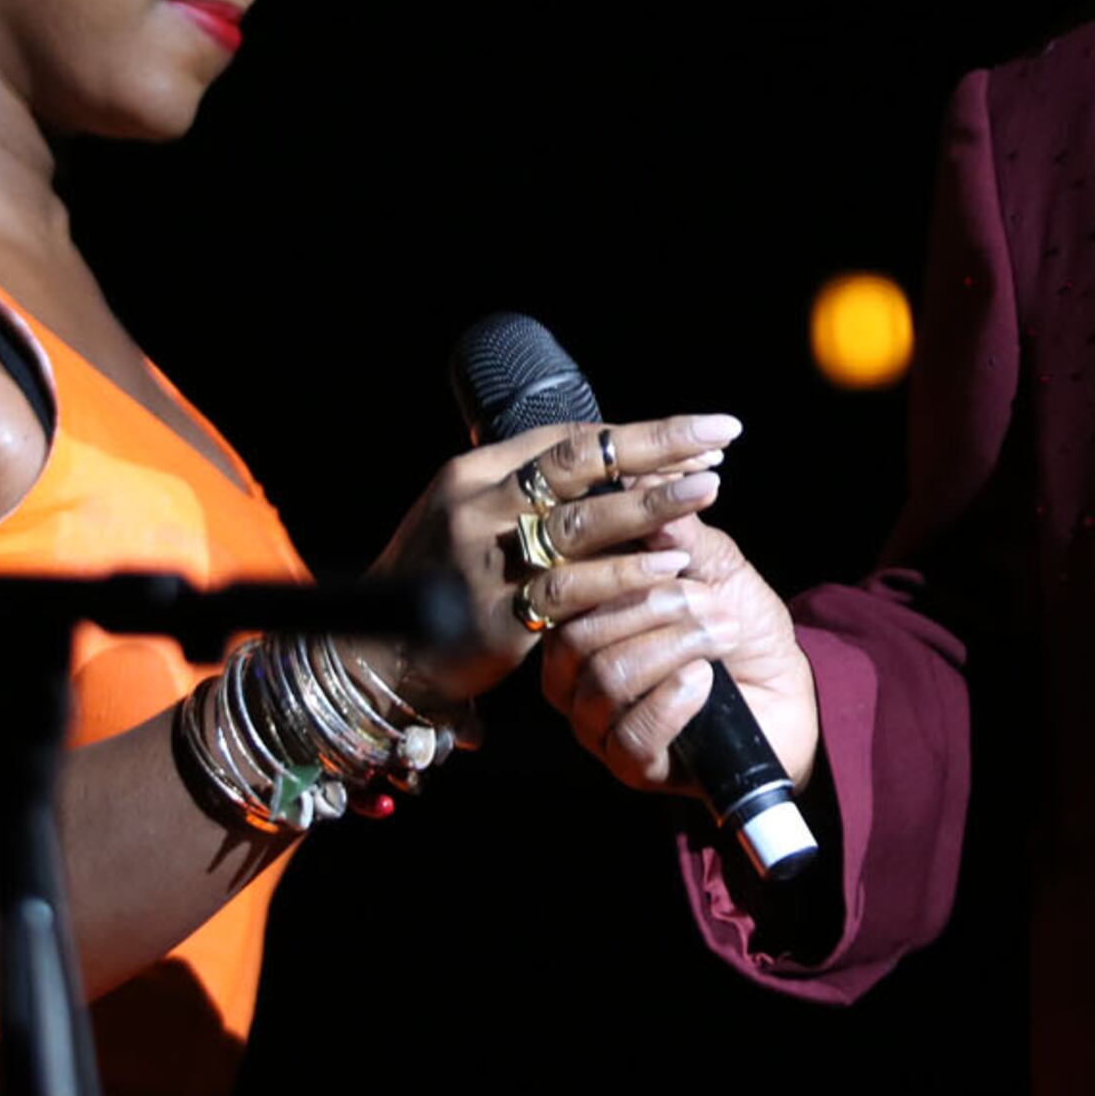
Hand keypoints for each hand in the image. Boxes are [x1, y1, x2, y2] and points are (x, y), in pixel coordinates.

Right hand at [367, 413, 743, 722]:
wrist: (374, 659)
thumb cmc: (437, 585)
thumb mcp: (473, 522)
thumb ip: (531, 496)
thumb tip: (616, 467)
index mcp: (473, 475)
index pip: (567, 441)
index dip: (636, 437)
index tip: (699, 436)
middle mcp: (476, 507)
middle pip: (577, 464)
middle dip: (655, 447)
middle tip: (720, 438)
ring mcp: (483, 561)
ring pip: (580, 520)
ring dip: (650, 503)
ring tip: (710, 489)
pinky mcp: (496, 618)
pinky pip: (571, 590)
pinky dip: (624, 574)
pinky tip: (673, 564)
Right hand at [536, 509, 818, 800]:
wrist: (789, 691)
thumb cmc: (738, 624)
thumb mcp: (715, 569)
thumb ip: (679, 536)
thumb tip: (642, 482)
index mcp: (579, 620)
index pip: (560, 592)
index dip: (605, 565)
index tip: (664, 546)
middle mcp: (572, 674)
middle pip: (575, 638)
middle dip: (649, 608)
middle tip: (708, 597)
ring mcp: (597, 723)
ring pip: (604, 680)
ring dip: (673, 646)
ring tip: (722, 631)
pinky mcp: (631, 765)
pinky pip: (631, 734)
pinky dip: (673, 699)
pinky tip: (705, 679)